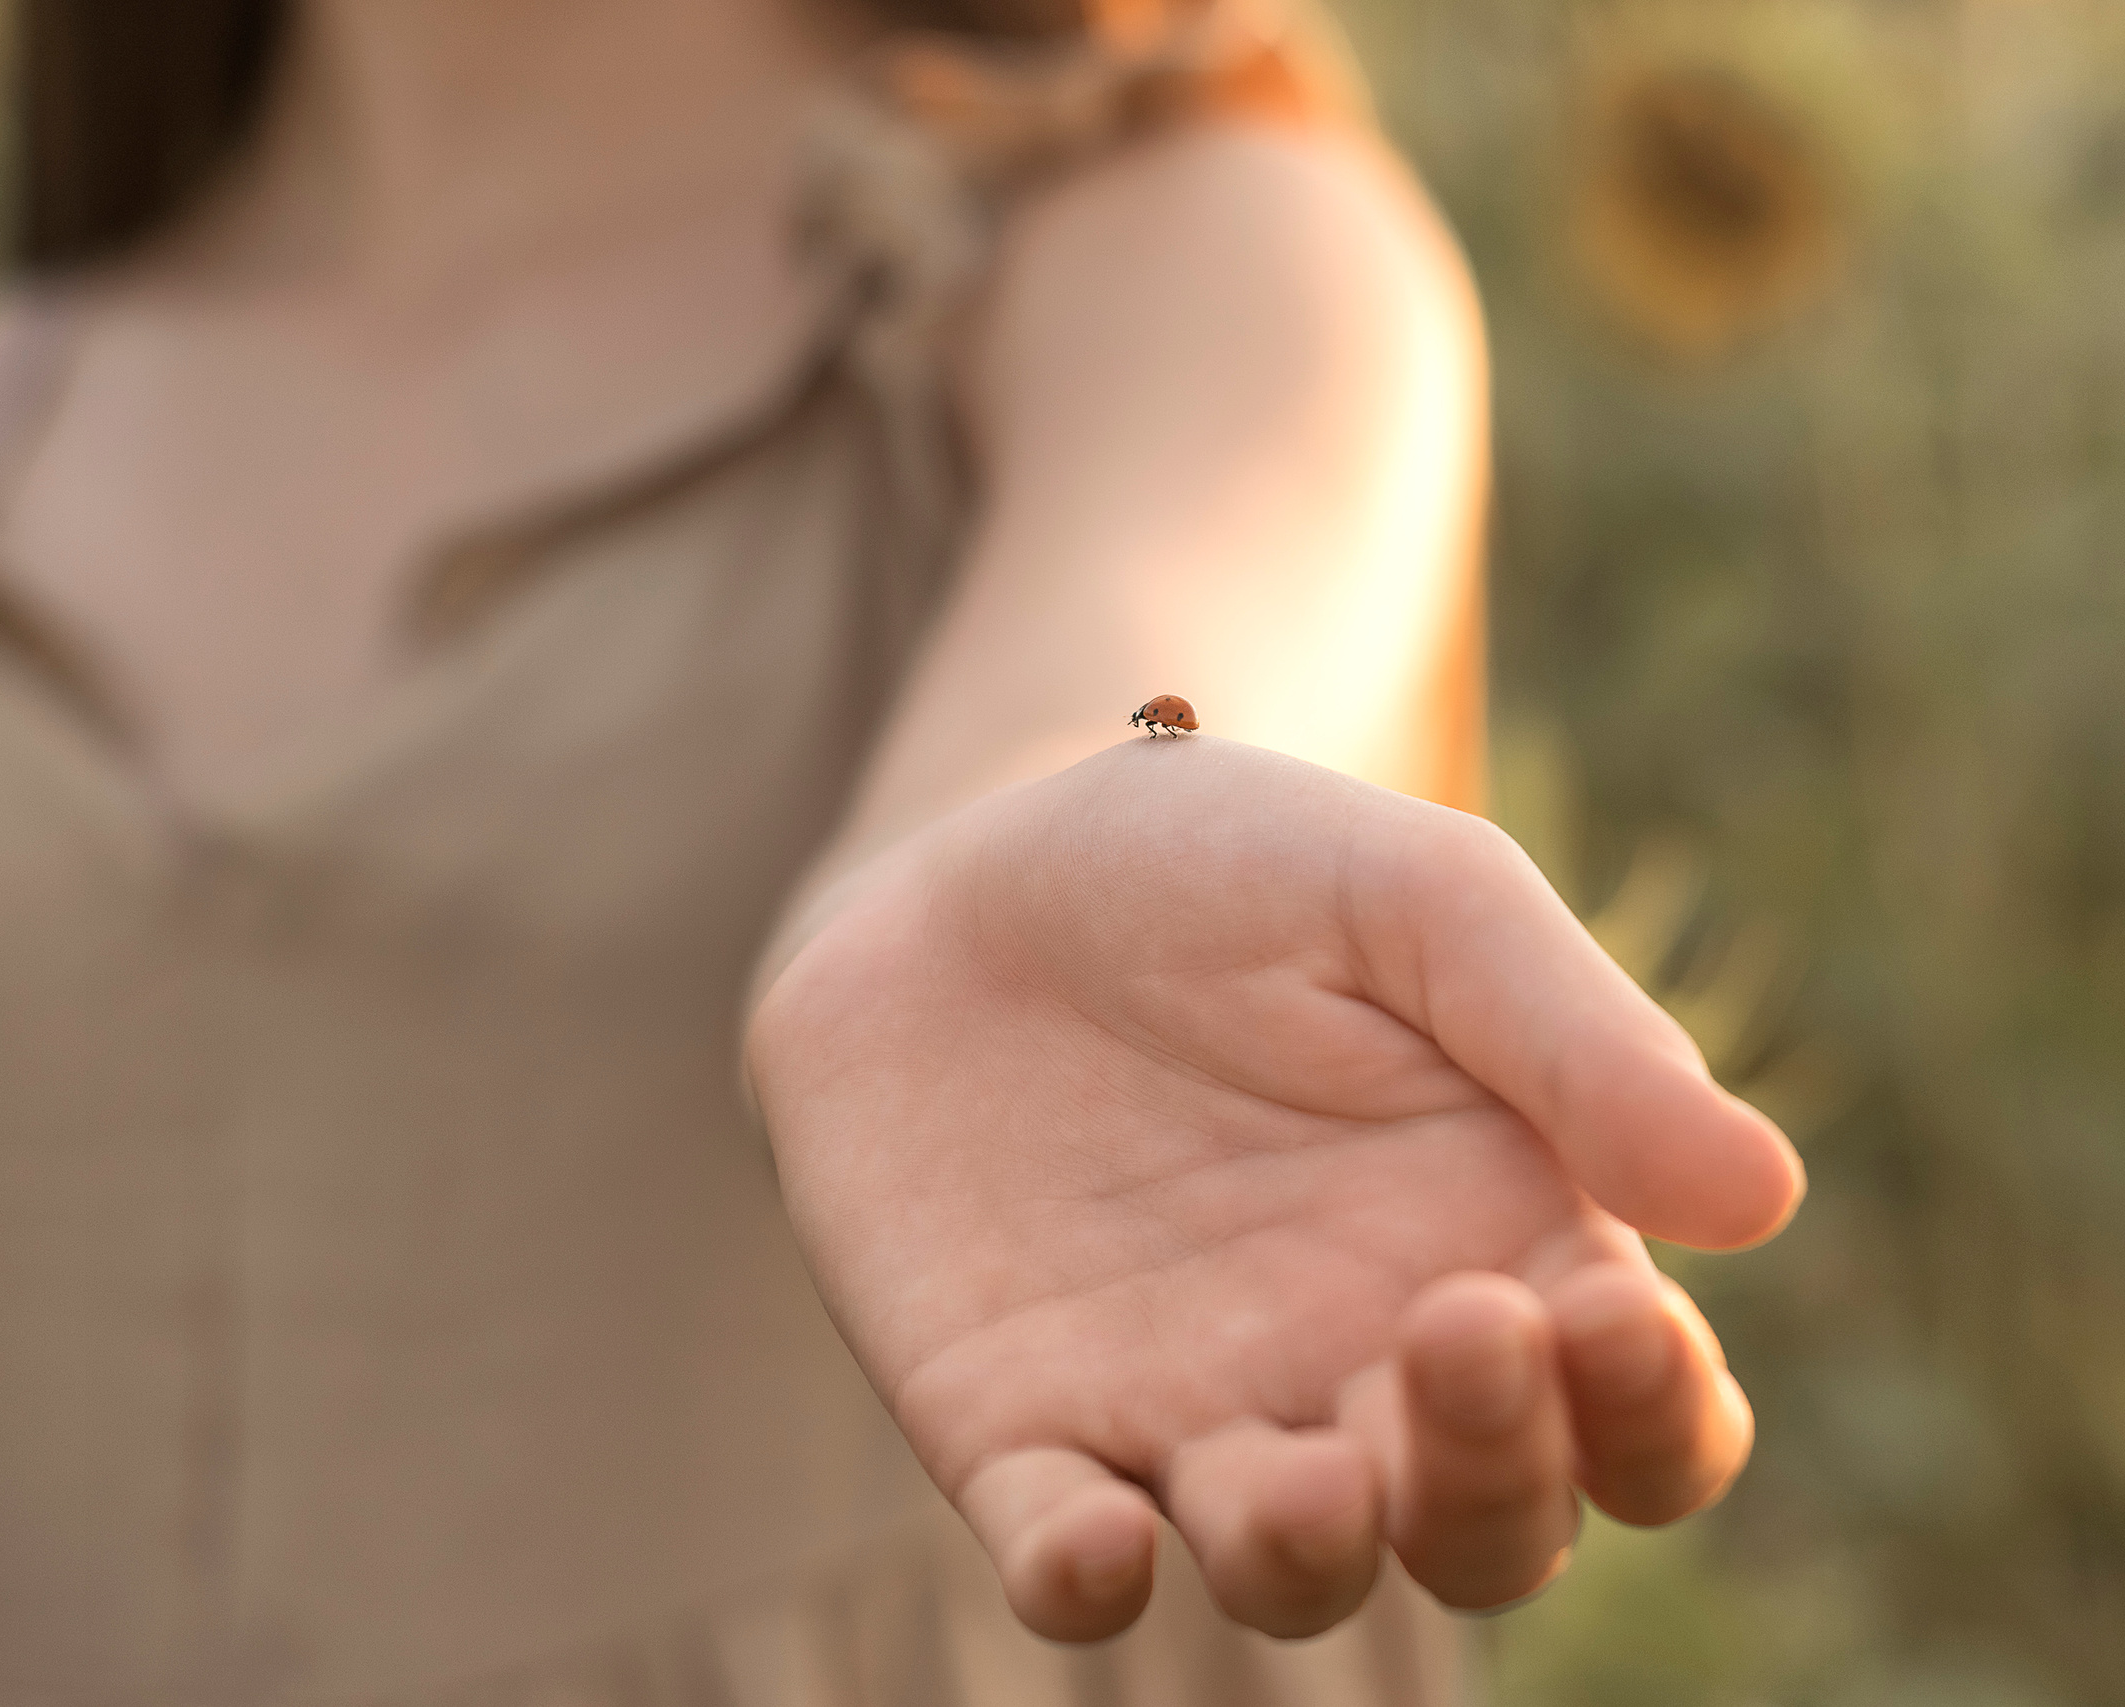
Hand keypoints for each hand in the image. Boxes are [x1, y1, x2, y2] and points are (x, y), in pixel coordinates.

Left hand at [748, 738, 1802, 1640]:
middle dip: (1495, 1475)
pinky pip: (1064, 1556)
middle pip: (1488, 1526)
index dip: (1654, 1412)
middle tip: (1458, 1329)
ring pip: (1294, 1570)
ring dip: (1312, 1555)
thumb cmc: (1225, 869)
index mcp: (1501, 1250)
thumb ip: (1573, 1036)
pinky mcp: (1017, 1423)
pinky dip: (1084, 1582)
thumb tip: (1763, 1200)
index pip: (1638, 1416)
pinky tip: (1100, 1543)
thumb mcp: (1414, 898)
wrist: (969, 864)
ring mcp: (1188, 1410)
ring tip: (1307, 1484)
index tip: (1609, 1313)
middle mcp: (1362, 1369)